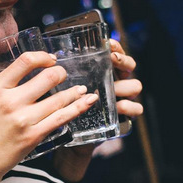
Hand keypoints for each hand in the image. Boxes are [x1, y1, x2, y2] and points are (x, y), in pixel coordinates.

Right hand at [0, 51, 97, 180]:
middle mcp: (11, 102)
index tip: (51, 59)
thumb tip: (7, 79)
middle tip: (64, 75)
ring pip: (59, 98)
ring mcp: (24, 120)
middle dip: (61, 73)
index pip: (25, 62)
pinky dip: (77, 108)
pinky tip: (88, 102)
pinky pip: (61, 118)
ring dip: (74, 91)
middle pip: (48, 77)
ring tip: (82, 89)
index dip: (43, 56)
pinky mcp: (34, 136)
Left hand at [53, 39, 142, 179]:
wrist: (67, 139)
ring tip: (115, 88)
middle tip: (112, 59)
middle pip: (129, 65)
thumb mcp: (58, 89)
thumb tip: (46, 58)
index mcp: (100, 71)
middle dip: (123, 61)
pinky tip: (121, 107)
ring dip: (125, 86)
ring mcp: (121, 97)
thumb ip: (58, 75)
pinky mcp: (123, 115)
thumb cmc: (60, 109)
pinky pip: (136, 108)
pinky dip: (130, 107)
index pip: (114, 52)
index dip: (114, 46)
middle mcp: (113, 81)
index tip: (106, 43)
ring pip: (135, 85)